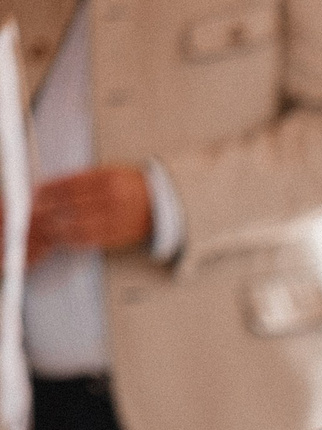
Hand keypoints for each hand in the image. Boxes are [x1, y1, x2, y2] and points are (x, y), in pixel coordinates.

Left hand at [27, 166, 152, 263]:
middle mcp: (112, 199)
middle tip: (34, 212)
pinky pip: (91, 240)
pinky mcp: (120, 236)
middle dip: (48, 210)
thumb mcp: (110, 173)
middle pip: (70, 206)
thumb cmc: (133, 187)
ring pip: (78, 226)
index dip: (48, 190)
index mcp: (108, 179)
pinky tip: (64, 238)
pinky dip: (73, 240)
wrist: (163, 205)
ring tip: (46, 226)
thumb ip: (83, 178)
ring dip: (58, 228)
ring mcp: (117, 219)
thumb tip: (52, 187)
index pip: (69, 185)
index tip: (35, 194)